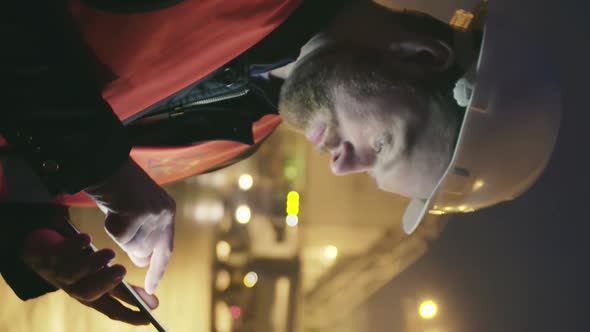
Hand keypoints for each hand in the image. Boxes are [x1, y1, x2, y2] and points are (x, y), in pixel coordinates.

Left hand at [21, 229, 158, 324]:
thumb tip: (152, 298)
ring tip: (110, 253)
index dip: (129, 315)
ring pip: (74, 273)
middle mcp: (75, 287)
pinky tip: (87, 238)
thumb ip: (120, 285)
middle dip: (107, 284)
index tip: (149, 316)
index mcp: (90, 295)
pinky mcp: (52, 254)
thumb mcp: (100, 276)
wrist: (42, 251)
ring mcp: (62, 272)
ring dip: (92, 264)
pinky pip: (62, 250)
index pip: (112, 310)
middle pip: (89, 294)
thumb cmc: (79, 263)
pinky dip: (75, 245)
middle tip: (124, 271)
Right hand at [84, 158, 175, 293]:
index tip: (153, 288)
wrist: (106, 160)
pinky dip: (110, 226)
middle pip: (145, 252)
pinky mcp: (139, 214)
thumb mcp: (135, 210)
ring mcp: (153, 214)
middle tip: (120, 223)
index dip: (158, 269)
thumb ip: (143, 234)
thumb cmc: (116, 185)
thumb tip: (142, 260)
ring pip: (131, 247)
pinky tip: (113, 208)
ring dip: (119, 234)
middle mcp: (165, 214)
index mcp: (167, 211)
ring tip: (117, 210)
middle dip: (130, 246)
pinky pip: (119, 237)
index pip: (166, 250)